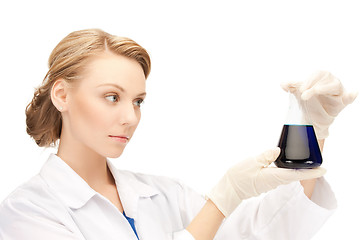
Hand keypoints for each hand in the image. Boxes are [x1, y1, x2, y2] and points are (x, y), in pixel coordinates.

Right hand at [206, 148, 325, 216]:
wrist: (229, 190)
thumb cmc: (239, 177)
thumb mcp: (252, 162)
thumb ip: (266, 155)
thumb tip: (278, 150)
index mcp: (274, 176)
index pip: (297, 174)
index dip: (311, 171)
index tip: (324, 169)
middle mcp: (275, 181)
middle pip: (294, 173)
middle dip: (306, 167)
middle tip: (315, 158)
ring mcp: (270, 182)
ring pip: (287, 174)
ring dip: (296, 167)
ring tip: (302, 157)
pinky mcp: (265, 181)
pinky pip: (279, 174)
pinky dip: (285, 167)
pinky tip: (283, 160)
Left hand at [281, 71, 357, 138]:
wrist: (311, 119)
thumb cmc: (307, 102)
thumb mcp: (298, 94)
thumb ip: (291, 87)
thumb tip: (283, 84)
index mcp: (321, 78)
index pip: (317, 74)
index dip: (309, 80)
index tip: (300, 89)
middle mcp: (330, 83)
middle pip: (326, 77)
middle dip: (313, 85)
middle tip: (303, 95)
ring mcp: (337, 93)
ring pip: (335, 85)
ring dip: (324, 88)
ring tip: (316, 91)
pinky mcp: (341, 103)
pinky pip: (348, 98)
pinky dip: (351, 95)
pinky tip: (352, 93)